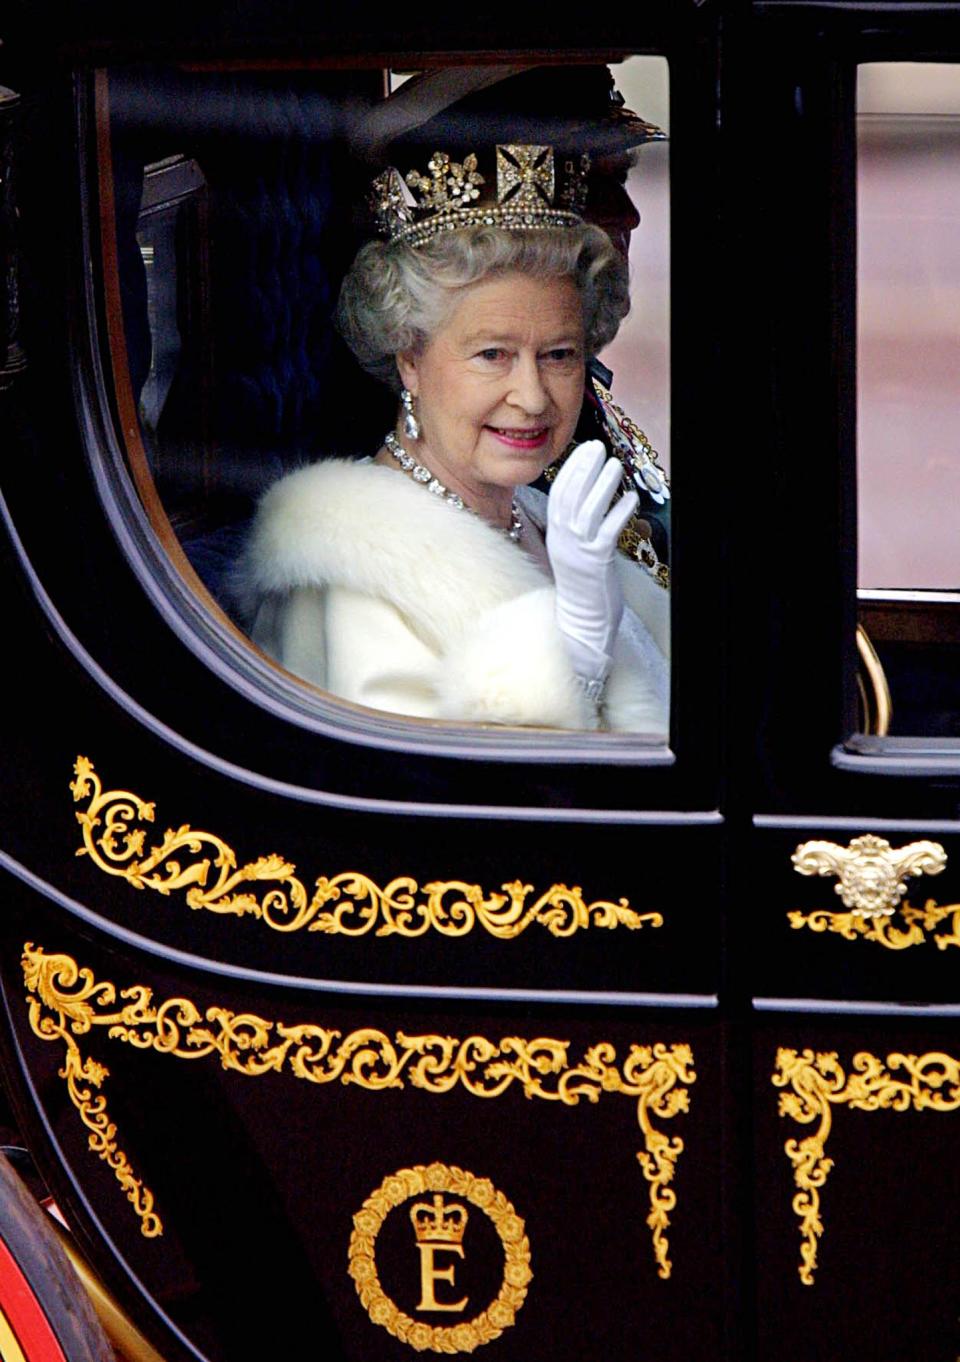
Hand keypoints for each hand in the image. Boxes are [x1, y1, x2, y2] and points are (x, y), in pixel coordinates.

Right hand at [546, 440, 637, 680]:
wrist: (581, 621)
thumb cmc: (581, 586)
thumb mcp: (571, 551)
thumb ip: (575, 527)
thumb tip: (586, 499)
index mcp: (555, 536)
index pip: (559, 495)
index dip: (572, 470)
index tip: (584, 450)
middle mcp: (563, 541)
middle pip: (571, 497)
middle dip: (584, 469)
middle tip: (598, 447)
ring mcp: (578, 552)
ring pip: (588, 510)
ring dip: (602, 485)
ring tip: (616, 465)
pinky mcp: (596, 563)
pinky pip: (608, 532)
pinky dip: (619, 513)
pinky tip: (631, 499)